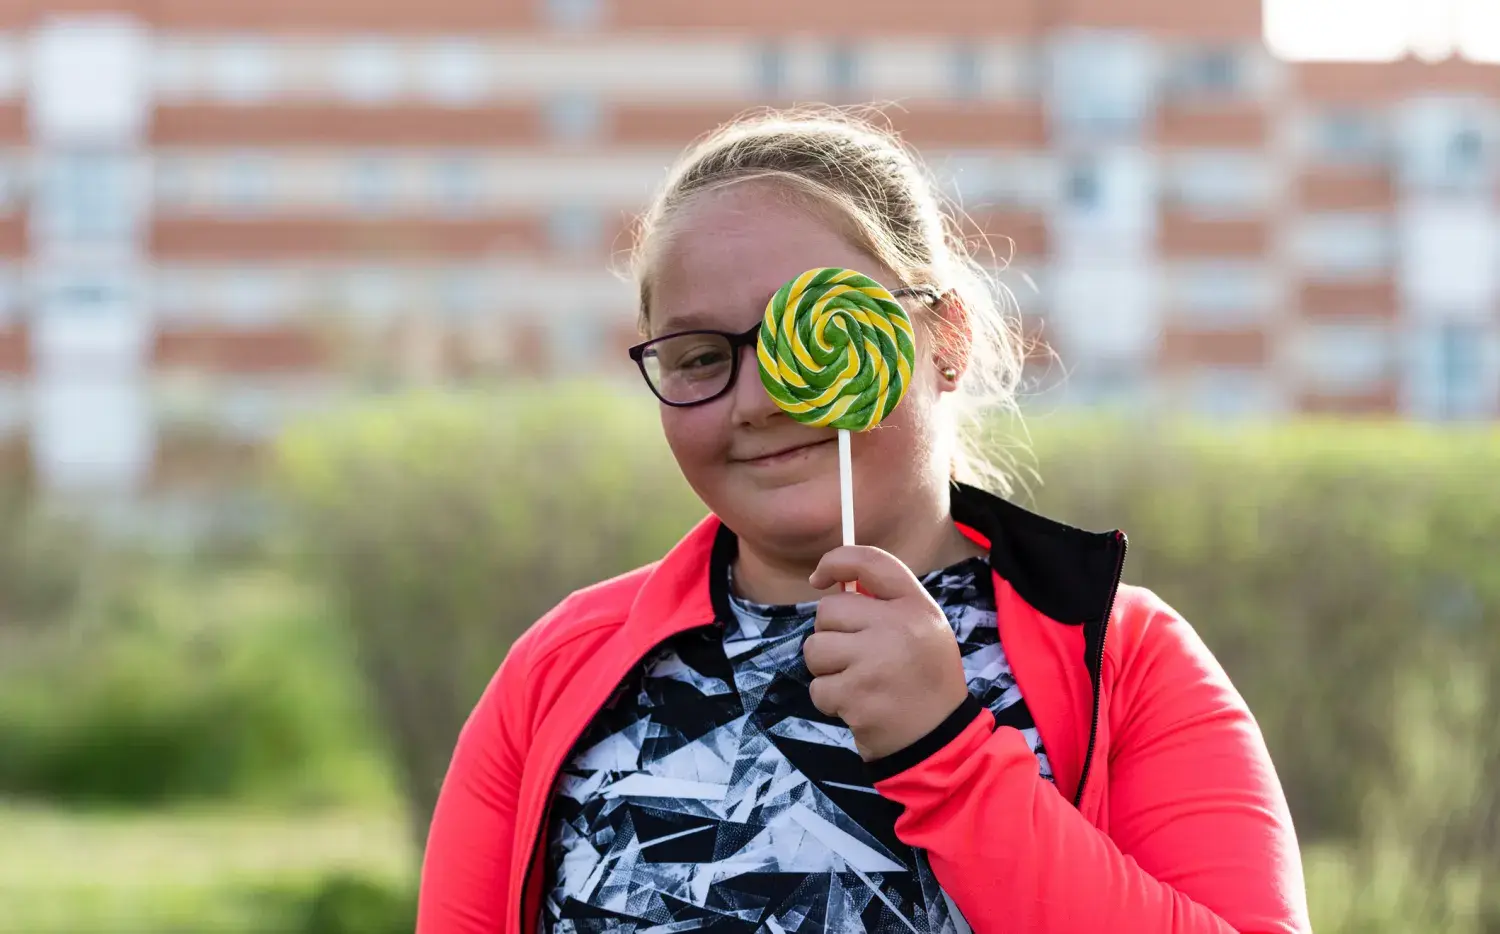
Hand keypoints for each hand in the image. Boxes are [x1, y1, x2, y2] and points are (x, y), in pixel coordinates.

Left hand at [802, 546, 972, 761]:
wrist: (940, 740)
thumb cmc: (924, 679)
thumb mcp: (923, 629)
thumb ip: (885, 604)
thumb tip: (832, 586)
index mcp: (916, 605)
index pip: (869, 561)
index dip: (835, 562)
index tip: (818, 579)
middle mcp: (897, 626)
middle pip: (829, 610)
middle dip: (831, 633)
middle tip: (855, 656)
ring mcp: (874, 661)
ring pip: (815, 647)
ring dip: (826, 668)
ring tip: (856, 681)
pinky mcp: (856, 695)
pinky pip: (817, 687)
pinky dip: (829, 700)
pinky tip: (856, 705)